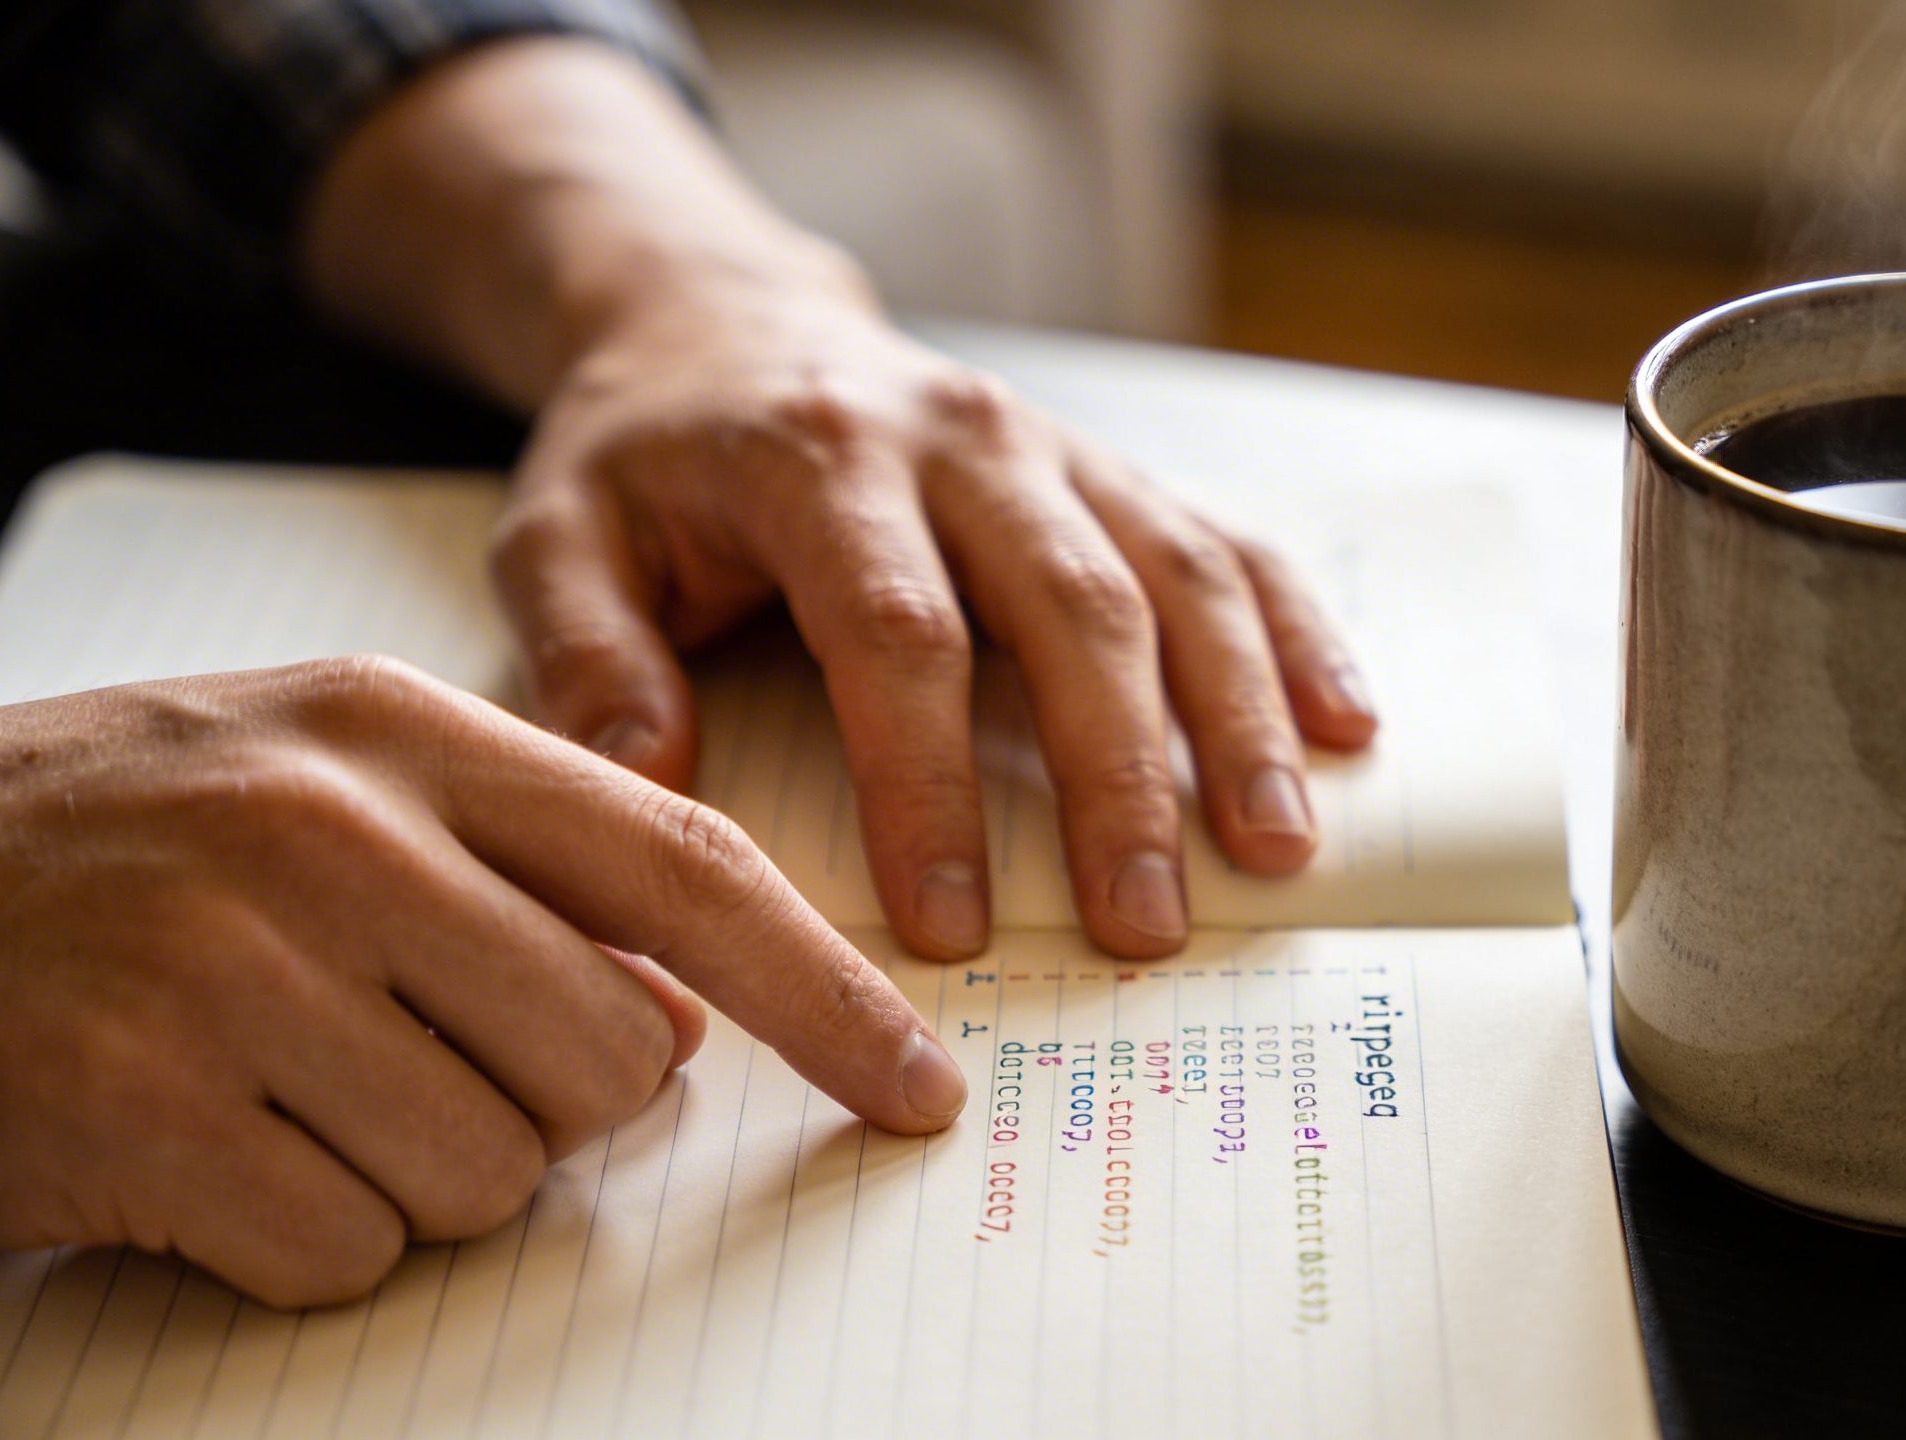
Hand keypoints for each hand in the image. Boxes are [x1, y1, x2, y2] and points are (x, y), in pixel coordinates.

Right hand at [0, 659, 964, 1306]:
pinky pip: (345, 1247)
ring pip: (490, 1169)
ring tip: (277, 1083)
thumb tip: (675, 1026)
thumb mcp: (319, 789)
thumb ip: (516, 876)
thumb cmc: (119, 850)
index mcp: (399, 736)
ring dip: (409, 1170)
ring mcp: (231, 969)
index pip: (685, 868)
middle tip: (401, 1052)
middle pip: (607, 1059)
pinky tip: (200, 1147)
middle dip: (547, 1100)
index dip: (826, 991)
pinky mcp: (142, 1110)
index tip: (918, 1084)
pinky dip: (294, 1235)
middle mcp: (331, 832)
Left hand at [489, 271, 1377, 960]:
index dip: (931, 781)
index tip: (952, 922)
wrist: (726, 319)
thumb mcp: (557, 537)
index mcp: (819, 461)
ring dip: (1238, 715)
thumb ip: (586, 658)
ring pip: (1175, 573)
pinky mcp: (1107, 469)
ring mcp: (1054, 448)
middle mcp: (961, 440)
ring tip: (1275, 849)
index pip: (897, 631)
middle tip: (1147, 923)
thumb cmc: (645, 455)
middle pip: (1071, 607)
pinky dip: (1294, 632)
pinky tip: (1347, 727)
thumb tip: (650, 787)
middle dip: (1119, 775)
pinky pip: (1226, 540)